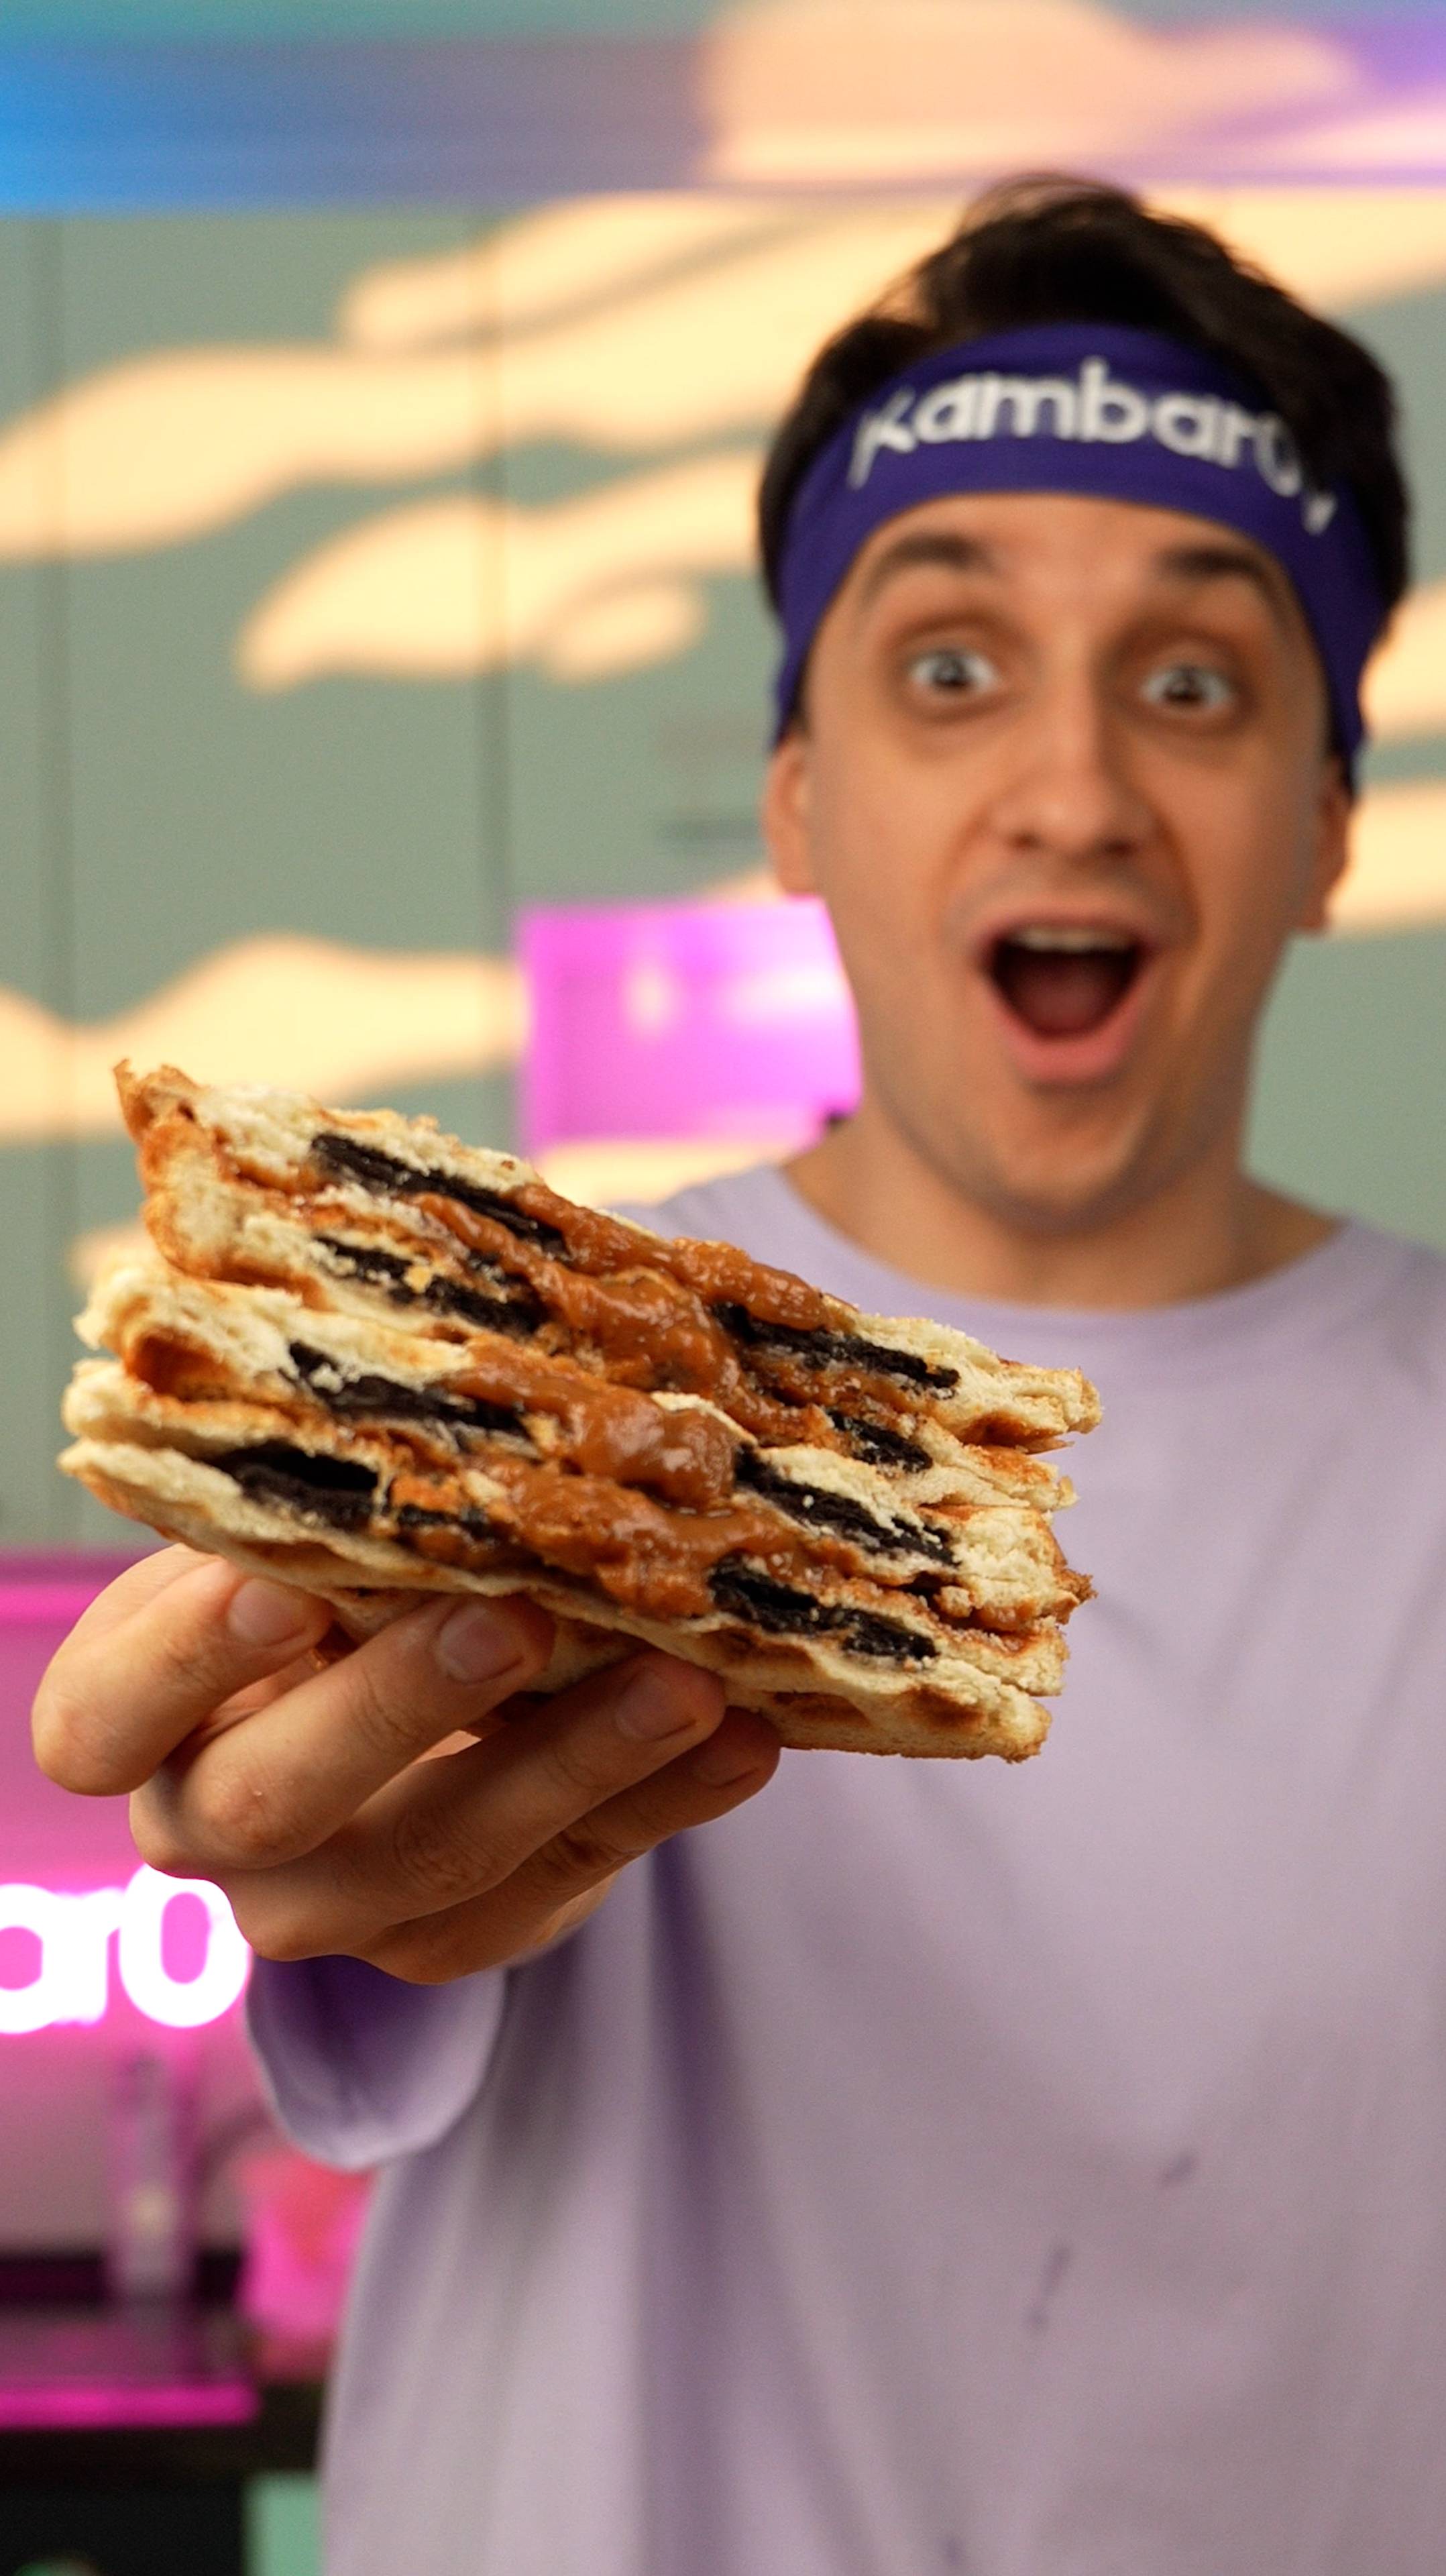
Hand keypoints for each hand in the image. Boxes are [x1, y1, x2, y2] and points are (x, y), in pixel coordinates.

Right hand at [32, 1548, 780, 1981]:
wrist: (403, 1709)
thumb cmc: (332, 1576)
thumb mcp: (302, 1538)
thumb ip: (340, 1504)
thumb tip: (466, 1389)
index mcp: (134, 1719)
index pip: (100, 1723)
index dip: (179, 1661)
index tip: (279, 1584)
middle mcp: (212, 1830)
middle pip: (276, 1801)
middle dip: (400, 1708)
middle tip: (514, 1618)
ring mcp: (338, 1907)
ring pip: (443, 1857)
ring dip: (576, 1761)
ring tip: (690, 1680)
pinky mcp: (459, 1940)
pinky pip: (568, 1880)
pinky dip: (666, 1802)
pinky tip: (745, 1735)